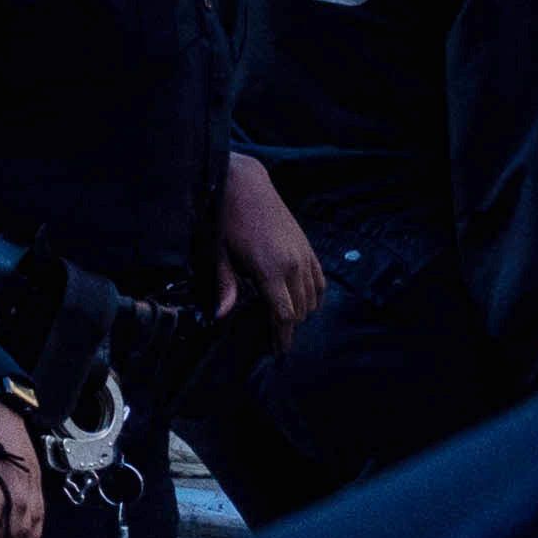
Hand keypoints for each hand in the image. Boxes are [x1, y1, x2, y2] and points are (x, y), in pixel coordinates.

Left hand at [214, 153, 324, 330]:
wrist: (245, 185)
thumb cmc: (226, 218)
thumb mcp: (218, 252)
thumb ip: (224, 285)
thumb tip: (221, 316)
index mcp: (271, 270)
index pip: (283, 315)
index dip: (281, 337)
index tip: (277, 352)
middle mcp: (294, 265)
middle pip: (299, 311)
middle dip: (288, 328)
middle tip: (273, 339)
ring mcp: (305, 256)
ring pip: (312, 299)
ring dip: (300, 313)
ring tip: (282, 322)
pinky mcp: (309, 247)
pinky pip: (319, 281)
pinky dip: (313, 296)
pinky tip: (299, 301)